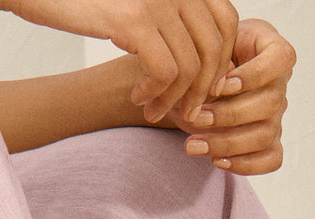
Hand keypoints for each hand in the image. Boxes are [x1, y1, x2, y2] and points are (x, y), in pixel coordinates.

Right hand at [10, 0, 238, 121]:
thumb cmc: (87, 1)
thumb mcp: (140, 8)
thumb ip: (174, 25)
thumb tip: (213, 67)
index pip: (227, 21)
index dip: (222, 59)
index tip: (204, 88)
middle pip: (214, 46)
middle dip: (203, 89)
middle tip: (184, 111)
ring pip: (191, 66)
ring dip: (174, 99)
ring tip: (154, 110)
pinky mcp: (134, 18)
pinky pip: (166, 72)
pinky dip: (156, 94)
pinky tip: (138, 97)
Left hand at [172, 18, 294, 175]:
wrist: (196, 81)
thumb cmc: (203, 57)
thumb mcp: (204, 48)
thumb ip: (212, 62)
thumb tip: (215, 88)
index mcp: (270, 47)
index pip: (281, 58)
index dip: (253, 75)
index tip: (219, 85)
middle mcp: (279, 83)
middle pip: (270, 103)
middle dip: (228, 114)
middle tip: (195, 118)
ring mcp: (277, 115)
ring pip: (266, 135)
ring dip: (227, 143)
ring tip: (193, 144)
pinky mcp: (271, 142)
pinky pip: (271, 160)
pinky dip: (245, 164)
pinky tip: (216, 161)